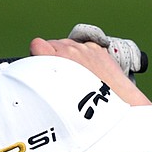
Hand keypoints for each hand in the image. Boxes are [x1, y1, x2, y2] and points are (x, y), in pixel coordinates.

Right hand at [28, 37, 149, 105]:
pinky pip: (83, 47)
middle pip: (52, 44)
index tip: (41, 67)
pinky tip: (85, 71)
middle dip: (52, 57)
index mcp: (58, 59)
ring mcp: (86, 48)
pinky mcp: (98, 49)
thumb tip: (35, 77)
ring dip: (67, 56)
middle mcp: (72, 50)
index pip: (37, 45)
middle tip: (58, 76)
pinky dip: (82, 56)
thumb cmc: (86, 108)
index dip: (38, 57)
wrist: (116, 106)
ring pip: (67, 44)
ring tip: (73, 74)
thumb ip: (45, 80)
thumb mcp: (57, 96)